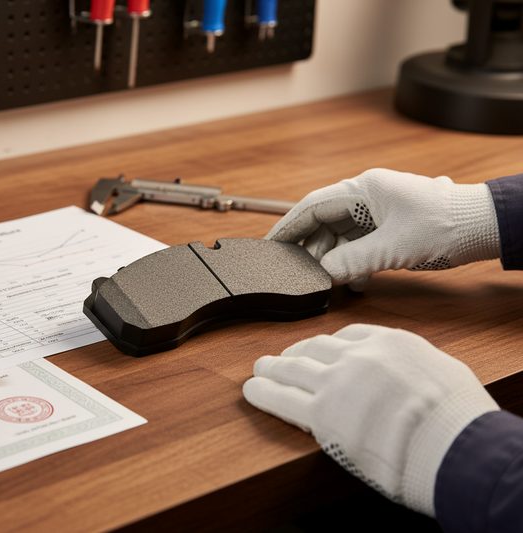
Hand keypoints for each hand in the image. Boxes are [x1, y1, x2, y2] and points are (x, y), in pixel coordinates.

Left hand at [242, 324, 498, 515]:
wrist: (452, 445)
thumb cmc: (458, 419)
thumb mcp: (444, 375)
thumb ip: (418, 371)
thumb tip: (416, 382)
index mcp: (391, 343)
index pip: (349, 336)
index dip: (329, 345)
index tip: (320, 349)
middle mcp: (358, 356)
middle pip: (316, 348)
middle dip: (297, 352)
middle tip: (285, 357)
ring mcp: (335, 382)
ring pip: (293, 368)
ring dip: (273, 368)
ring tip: (261, 369)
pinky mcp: (319, 413)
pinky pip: (281, 397)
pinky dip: (262, 392)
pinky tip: (252, 390)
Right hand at [267, 168, 499, 287]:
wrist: (485, 226)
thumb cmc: (445, 225)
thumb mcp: (391, 248)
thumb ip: (351, 262)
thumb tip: (322, 273)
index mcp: (363, 189)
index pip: (312, 206)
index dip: (288, 226)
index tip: (270, 245)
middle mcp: (367, 197)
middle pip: (324, 222)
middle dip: (312, 249)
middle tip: (298, 272)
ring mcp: (378, 211)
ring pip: (341, 236)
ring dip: (336, 260)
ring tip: (330, 282)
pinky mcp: (389, 226)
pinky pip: (360, 244)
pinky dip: (354, 263)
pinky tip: (357, 282)